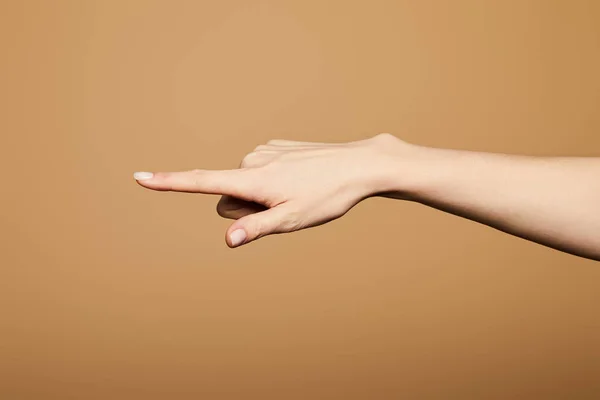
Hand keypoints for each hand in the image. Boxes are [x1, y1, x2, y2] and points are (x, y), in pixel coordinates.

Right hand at [134, 133, 407, 246]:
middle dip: (247, 207)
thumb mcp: (292, 219)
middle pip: (228, 195)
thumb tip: (228, 240)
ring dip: (262, 195)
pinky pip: (262, 171)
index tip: (139, 176)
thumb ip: (256, 228)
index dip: (168, 182)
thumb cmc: (326, 196)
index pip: (201, 181)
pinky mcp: (277, 146)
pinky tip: (301, 180)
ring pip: (246, 184)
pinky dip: (274, 181)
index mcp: (251, 179)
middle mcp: (252, 160)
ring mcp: (265, 151)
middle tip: (283, 207)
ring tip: (296, 193)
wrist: (359, 165)